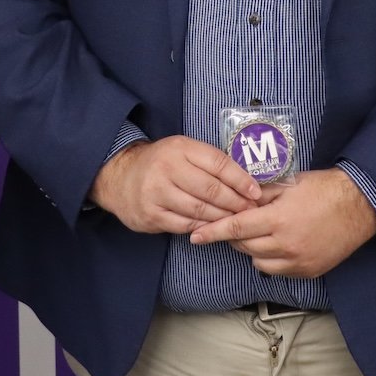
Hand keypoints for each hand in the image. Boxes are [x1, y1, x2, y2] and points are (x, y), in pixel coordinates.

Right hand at [90, 136, 260, 234]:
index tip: (255, 191)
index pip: (218, 163)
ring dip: (223, 217)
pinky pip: (186, 225)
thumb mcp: (182, 151)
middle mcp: (167, 169)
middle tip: (251, 209)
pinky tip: (214, 226)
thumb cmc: (160, 163)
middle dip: (236, 202)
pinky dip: (204, 227)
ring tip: (237, 220)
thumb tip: (246, 180)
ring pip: (200, 210)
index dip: (241, 179)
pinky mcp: (151, 215)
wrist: (119, 177)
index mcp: (179, 148)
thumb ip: (209, 162)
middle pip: (211, 190)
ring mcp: (157, 193)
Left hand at [187, 169, 375, 278]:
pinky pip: (277, 270)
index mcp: (279, 219)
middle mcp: (286, 244)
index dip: (213, 232)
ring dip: (252, 248)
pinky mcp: (308, 271)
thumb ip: (260, 194)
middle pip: (245, 246)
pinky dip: (270, 259)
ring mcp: (298, 261)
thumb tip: (237, 200)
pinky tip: (277, 244)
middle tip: (235, 223)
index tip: (195, 236)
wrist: (360, 206)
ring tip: (260, 232)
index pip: (236, 227)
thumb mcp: (289, 184)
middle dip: (235, 236)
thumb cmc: (324, 189)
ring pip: (258, 261)